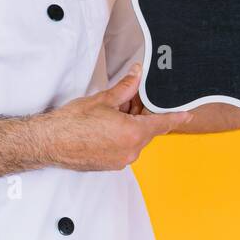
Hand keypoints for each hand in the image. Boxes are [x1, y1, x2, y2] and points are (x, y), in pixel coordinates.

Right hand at [46, 64, 191, 170]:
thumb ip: (125, 88)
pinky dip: (120, 137)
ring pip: (134, 139)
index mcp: (133, 133)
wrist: (50, 142)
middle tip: (128, 100)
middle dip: (141, 115)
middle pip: (146, 130)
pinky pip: (123, 148)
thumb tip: (137, 74)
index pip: (162, 123)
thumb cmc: (73, 122)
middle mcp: (131, 150)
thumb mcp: (103, 100)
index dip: (177, 117)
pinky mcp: (110, 165)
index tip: (189, 115)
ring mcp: (120, 160)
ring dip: (129, 126)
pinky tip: (105, 127)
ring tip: (111, 113)